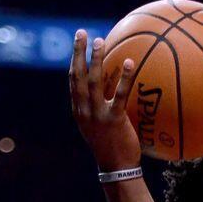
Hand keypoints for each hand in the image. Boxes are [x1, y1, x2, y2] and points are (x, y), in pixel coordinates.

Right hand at [69, 30, 140, 171]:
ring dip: (96, 59)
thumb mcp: (100, 125)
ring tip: (100, 41)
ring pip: (93, 81)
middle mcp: (84, 110)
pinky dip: (123, 77)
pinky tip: (129, 63)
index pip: (73, 81)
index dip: (74, 60)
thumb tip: (112, 84)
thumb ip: (101, 105)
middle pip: (78, 76)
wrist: (116, 168)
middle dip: (78, 53)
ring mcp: (97, 114)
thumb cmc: (112, 146)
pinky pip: (118, 94)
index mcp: (79, 110)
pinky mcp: (113, 119)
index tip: (77, 43)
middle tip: (82, 33)